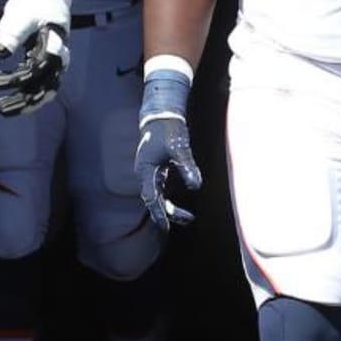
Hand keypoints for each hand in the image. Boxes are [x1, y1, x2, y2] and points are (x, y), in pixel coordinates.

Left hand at [0, 22, 68, 115]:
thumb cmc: (33, 3)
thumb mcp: (21, 16)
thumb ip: (13, 34)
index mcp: (55, 44)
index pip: (37, 69)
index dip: (15, 80)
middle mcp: (58, 58)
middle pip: (44, 88)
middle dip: (22, 101)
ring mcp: (54, 63)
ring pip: (43, 91)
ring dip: (23, 102)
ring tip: (1, 108)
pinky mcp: (46, 65)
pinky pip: (38, 85)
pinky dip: (23, 93)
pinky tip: (5, 97)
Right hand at [135, 63, 201, 229]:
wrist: (160, 114)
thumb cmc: (168, 129)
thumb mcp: (179, 148)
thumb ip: (187, 166)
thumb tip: (196, 187)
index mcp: (146, 169)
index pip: (150, 197)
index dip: (159, 213)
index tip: (166, 227)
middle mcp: (144, 173)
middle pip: (153, 200)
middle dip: (167, 213)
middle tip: (187, 220)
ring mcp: (149, 171)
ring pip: (156, 195)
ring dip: (168, 208)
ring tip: (188, 217)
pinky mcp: (155, 168)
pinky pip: (159, 189)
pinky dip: (167, 199)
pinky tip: (178, 204)